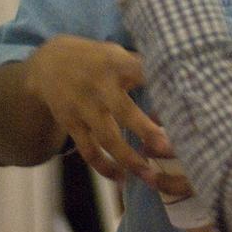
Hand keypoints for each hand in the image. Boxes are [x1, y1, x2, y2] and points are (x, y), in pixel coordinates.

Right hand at [23, 35, 177, 184]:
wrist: (48, 63)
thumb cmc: (96, 58)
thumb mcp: (116, 52)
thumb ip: (140, 68)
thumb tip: (178, 84)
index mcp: (116, 64)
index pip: (141, 72)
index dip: (160, 84)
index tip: (184, 100)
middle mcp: (99, 86)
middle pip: (124, 111)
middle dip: (145, 130)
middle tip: (168, 148)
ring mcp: (83, 107)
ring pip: (106, 137)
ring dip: (128, 159)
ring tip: (150, 176)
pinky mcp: (71, 123)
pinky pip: (88, 150)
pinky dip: (103, 167)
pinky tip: (121, 179)